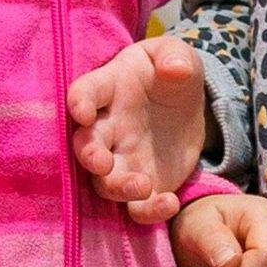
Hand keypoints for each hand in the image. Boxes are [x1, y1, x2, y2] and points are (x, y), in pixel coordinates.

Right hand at [67, 38, 209, 224]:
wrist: (187, 107)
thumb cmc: (171, 74)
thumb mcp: (177, 55)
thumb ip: (174, 56)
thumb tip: (175, 68)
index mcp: (109, 89)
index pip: (85, 93)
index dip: (79, 103)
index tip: (82, 112)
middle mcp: (107, 128)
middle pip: (86, 145)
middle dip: (89, 155)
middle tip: (102, 163)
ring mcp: (121, 160)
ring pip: (105, 182)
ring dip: (117, 187)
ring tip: (142, 186)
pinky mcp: (141, 184)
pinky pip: (136, 206)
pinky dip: (148, 211)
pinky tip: (170, 203)